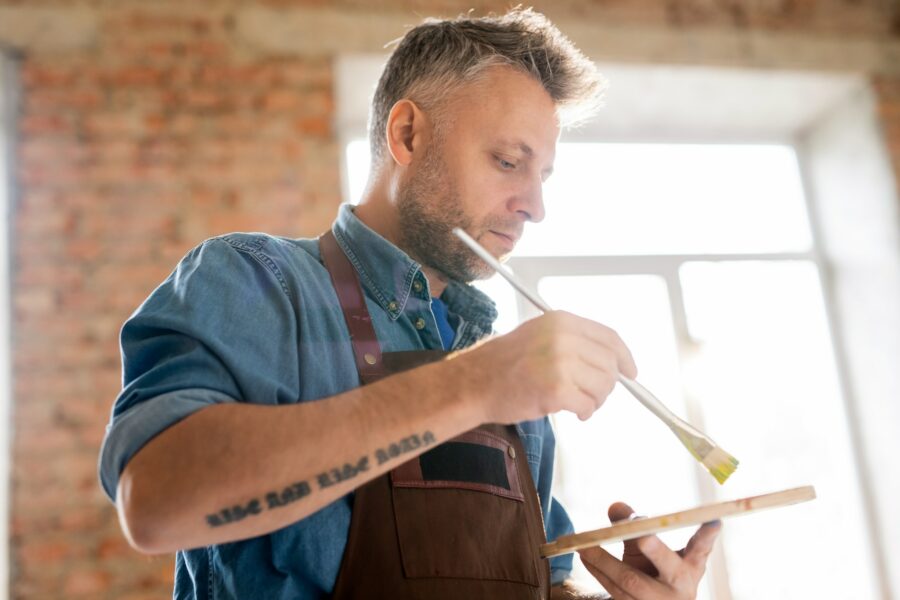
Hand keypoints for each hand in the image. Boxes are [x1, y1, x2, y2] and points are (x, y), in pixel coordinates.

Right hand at [455, 310, 636, 423]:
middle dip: (606, 385)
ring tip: (578, 403)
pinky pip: (587, 405)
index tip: (631, 372)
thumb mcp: (538, 335)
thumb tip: (611, 360)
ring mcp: (560, 363)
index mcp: (561, 321)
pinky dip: (584, 412)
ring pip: (603, 386)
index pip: (608, 337)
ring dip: (595, 400)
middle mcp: (563, 337)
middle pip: (609, 364)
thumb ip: (572, 341)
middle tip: (590, 396)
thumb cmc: (503, 364)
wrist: (472, 383)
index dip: (624, 357)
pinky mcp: (556, 390)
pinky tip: (572, 412)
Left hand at [578, 502, 720, 598]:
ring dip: (606, 561)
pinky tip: (584, 555)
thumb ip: (636, 526)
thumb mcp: (652, 551)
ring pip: (632, 581)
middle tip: (643, 535)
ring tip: (586, 544)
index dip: (708, 536)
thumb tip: (615, 507)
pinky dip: (597, 571)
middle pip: (668, 568)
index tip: (715, 520)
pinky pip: (614, 592)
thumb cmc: (656, 573)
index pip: (701, 549)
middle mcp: (678, 586)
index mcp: (690, 568)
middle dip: (655, 550)